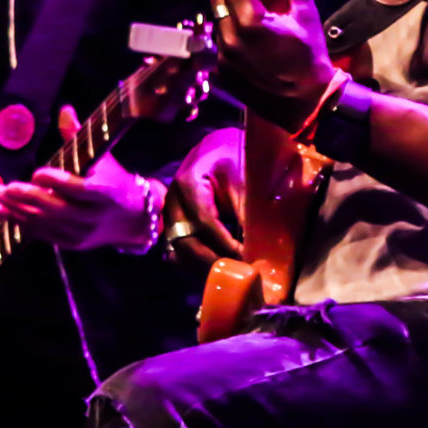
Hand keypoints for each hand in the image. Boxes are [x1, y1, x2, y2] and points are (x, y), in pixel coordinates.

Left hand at [0, 106, 154, 248]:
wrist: (131, 219)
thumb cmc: (113, 180)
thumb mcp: (102, 158)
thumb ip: (78, 137)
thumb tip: (64, 111)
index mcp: (104, 193)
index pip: (79, 189)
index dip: (57, 182)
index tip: (37, 172)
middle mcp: (93, 217)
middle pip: (56, 208)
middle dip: (25, 197)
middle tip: (2, 187)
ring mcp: (81, 234)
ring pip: (45, 223)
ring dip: (17, 211)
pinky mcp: (72, 244)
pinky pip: (43, 235)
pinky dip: (23, 223)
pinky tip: (6, 212)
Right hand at [162, 126, 244, 272]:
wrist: (222, 149)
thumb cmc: (235, 158)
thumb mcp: (245, 180)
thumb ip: (248, 213)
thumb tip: (256, 253)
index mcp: (187, 184)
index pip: (203, 222)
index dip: (224, 245)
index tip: (247, 260)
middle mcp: (173, 202)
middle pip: (185, 242)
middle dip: (212, 262)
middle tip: (239, 276)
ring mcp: (171, 216)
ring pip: (180, 251)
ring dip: (203, 268)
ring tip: (230, 279)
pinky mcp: (176, 226)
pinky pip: (181, 252)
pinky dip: (198, 265)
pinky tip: (217, 272)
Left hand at [213, 0, 335, 130]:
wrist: (307, 105)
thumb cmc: (310, 58)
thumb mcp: (306, 15)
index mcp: (250, 22)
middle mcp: (230, 40)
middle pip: (218, 0)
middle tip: (257, 0)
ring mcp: (223, 58)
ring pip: (218, 22)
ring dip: (232, 18)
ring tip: (257, 27)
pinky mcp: (221, 73)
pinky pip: (220, 46)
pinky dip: (232, 40)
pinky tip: (254, 48)